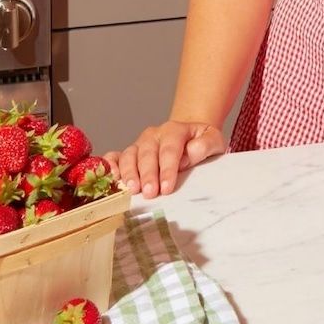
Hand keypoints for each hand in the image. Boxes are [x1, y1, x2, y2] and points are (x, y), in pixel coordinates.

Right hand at [104, 120, 225, 198]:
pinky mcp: (129, 153)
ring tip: (132, 190)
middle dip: (147, 174)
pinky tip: (112, 178)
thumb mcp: (213, 140)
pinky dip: (110, 165)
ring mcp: (140, 143)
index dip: (167, 169)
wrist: (191, 136)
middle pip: (147, 153)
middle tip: (149, 193)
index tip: (167, 188)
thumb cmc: (201, 142)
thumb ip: (205, 145)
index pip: (170, 149)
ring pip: (129, 155)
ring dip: (129, 173)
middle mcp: (154, 135)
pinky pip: (115, 156)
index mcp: (175, 130)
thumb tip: (188, 154)